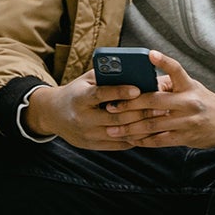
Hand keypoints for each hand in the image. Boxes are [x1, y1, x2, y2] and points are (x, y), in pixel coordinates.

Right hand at [22, 70, 152, 150]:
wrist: (53, 114)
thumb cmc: (76, 92)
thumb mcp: (85, 80)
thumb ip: (105, 75)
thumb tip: (132, 69)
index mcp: (80, 98)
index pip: (101, 95)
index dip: (120, 92)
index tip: (138, 88)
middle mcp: (83, 118)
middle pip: (115, 117)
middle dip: (139, 112)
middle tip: (160, 105)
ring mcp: (88, 135)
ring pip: (120, 133)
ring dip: (141, 127)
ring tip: (159, 119)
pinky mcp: (92, 146)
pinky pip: (118, 144)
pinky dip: (135, 138)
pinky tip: (149, 131)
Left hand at [92, 51, 214, 150]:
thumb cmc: (200, 100)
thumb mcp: (189, 87)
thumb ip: (168, 85)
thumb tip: (139, 84)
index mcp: (188, 85)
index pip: (176, 69)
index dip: (163, 61)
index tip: (149, 54)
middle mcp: (188, 102)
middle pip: (153, 101)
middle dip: (128, 105)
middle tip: (111, 107)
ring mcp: (186, 121)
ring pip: (152, 124)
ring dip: (129, 127)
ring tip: (113, 128)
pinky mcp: (184, 137)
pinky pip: (158, 140)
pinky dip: (142, 140)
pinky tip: (130, 139)